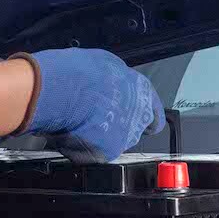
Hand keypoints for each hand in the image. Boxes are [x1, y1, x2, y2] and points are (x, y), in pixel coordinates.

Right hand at [10, 48, 164, 161]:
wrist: (63, 89)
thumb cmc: (79, 72)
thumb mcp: (104, 64)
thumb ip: (114, 81)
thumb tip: (108, 85)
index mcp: (142, 92)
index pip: (155, 116)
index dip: (143, 119)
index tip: (135, 121)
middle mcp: (139, 116)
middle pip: (134, 130)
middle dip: (117, 127)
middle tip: (96, 118)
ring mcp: (125, 136)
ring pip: (114, 143)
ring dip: (100, 137)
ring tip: (80, 124)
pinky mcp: (107, 151)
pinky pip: (95, 154)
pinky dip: (84, 148)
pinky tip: (72, 134)